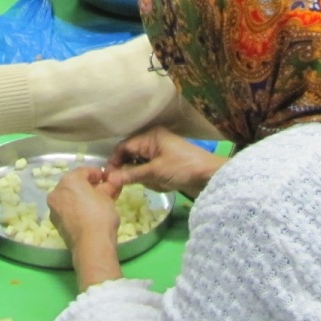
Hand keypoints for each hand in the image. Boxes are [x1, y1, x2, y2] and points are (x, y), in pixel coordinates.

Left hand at [47, 166, 119, 252]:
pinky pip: (66, 210)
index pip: (84, 171)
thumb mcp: (107, 197)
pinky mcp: (55, 223)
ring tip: (94, 204)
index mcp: (69, 180)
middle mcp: (56, 191)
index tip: (106, 178)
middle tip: (101, 191)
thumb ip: (105, 187)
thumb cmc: (101, 215)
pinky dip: (74, 210)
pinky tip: (86, 215)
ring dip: (79, 198)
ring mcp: (53, 208)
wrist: (91, 245)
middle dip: (87, 186)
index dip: (97, 174)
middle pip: (73, 184)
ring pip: (68, 198)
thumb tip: (107, 185)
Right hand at [105, 126, 227, 198]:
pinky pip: (151, 172)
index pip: (124, 147)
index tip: (109, 179)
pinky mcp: (166, 164)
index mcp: (150, 136)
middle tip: (132, 184)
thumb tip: (109, 179)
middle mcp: (153, 141)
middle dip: (132, 172)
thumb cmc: (183, 168)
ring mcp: (160, 153)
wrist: (211, 177)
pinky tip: (164, 184)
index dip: (115, 162)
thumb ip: (131, 175)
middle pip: (131, 157)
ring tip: (158, 182)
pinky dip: (154, 180)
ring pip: (140, 167)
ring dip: (145, 178)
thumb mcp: (155, 172)